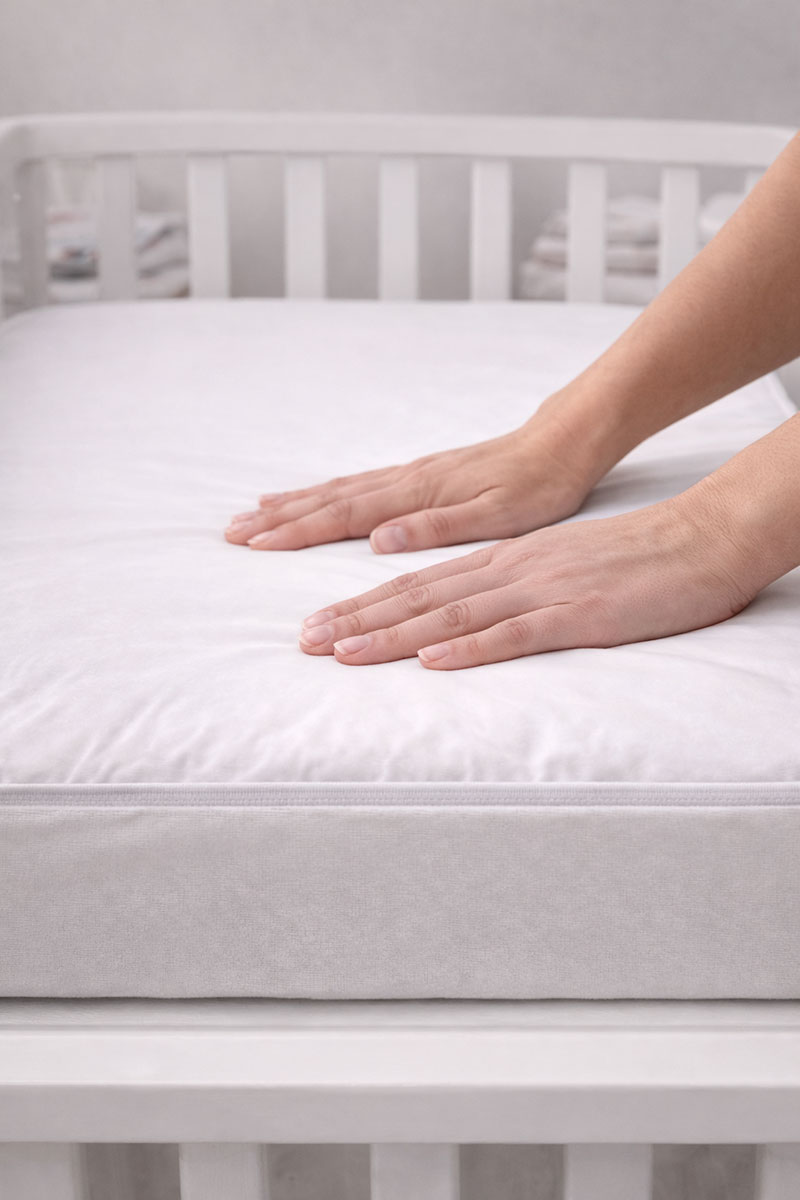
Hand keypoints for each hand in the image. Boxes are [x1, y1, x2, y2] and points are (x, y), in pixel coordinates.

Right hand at [225, 409, 594, 552]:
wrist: (560, 445)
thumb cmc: (536, 486)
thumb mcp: (498, 515)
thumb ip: (437, 527)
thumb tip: (379, 538)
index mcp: (419, 495)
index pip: (345, 515)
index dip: (298, 531)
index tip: (255, 543)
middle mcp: (406, 481)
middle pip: (330, 500)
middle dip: (280, 519)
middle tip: (232, 532)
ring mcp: (410, 475)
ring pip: (339, 490)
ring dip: (295, 504)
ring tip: (254, 514)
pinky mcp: (420, 474)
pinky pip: (359, 484)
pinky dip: (326, 493)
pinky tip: (313, 498)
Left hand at [296, 490, 755, 668]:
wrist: (695, 541)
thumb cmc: (628, 560)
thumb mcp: (554, 568)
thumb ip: (509, 588)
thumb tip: (464, 617)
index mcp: (500, 560)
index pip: (417, 582)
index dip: (362, 603)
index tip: (317, 623)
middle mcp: (507, 570)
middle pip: (417, 594)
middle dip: (355, 618)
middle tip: (303, 640)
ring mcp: (538, 590)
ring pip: (451, 612)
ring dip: (392, 633)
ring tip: (341, 651)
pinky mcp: (575, 614)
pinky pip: (514, 633)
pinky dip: (469, 647)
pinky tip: (432, 660)